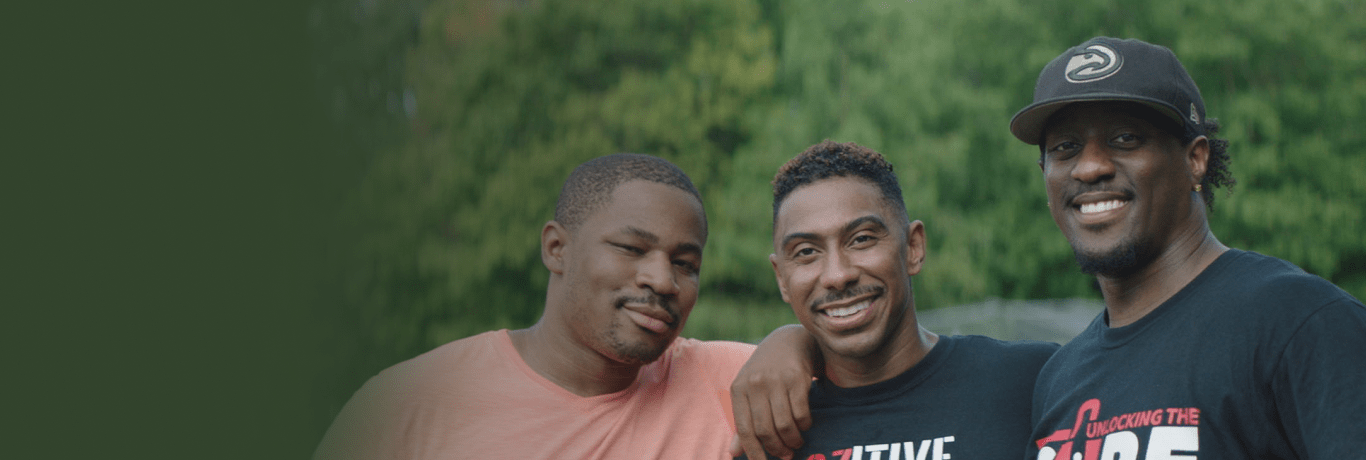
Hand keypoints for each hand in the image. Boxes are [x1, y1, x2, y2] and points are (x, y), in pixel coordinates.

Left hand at [730, 325, 818, 459]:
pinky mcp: (797, 378)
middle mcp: (755, 384)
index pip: (744, 429)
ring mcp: (776, 380)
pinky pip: (801, 413)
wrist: (788, 342)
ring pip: (784, 424)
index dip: (753, 452)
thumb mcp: (749, 393)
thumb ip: (743, 422)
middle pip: (765, 430)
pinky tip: (804, 425)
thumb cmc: (765, 373)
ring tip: (796, 443)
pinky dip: (804, 425)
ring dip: (792, 440)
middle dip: (777, 449)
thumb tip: (734, 453)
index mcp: (739, 389)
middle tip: (786, 456)